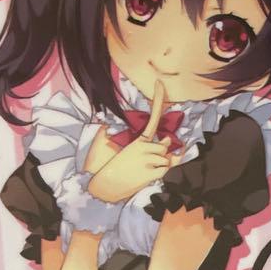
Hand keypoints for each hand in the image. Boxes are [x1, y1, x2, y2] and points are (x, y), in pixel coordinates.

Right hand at [88, 82, 180, 203]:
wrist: (103, 186)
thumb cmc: (111, 167)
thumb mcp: (121, 150)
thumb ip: (141, 141)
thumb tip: (158, 136)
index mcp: (137, 139)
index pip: (151, 117)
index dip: (157, 99)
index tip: (160, 83)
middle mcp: (144, 147)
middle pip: (166, 145)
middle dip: (162, 152)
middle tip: (145, 161)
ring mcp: (148, 160)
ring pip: (167, 158)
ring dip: (160, 164)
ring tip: (143, 169)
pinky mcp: (151, 173)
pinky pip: (165, 170)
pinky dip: (159, 173)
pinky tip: (145, 176)